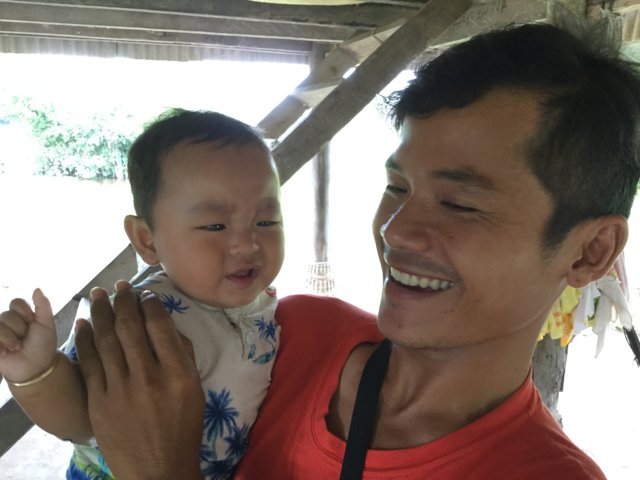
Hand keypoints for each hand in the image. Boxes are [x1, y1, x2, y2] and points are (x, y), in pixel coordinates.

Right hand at [0, 289, 56, 382]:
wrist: (36, 366)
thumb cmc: (43, 345)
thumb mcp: (47, 323)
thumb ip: (43, 305)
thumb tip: (37, 288)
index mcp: (21, 314)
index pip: (16, 302)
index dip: (25, 313)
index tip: (33, 323)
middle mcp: (7, 321)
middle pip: (7, 314)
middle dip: (20, 328)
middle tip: (25, 339)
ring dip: (11, 338)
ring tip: (17, 347)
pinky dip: (2, 343)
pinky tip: (6, 351)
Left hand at [75, 281, 204, 479]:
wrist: (157, 470)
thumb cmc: (182, 428)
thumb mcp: (195, 391)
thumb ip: (183, 356)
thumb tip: (166, 325)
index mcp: (178, 374)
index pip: (160, 328)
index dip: (150, 305)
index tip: (145, 294)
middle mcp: (149, 378)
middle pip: (130, 329)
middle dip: (123, 301)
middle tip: (119, 286)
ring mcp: (120, 391)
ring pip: (106, 341)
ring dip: (101, 313)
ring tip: (98, 295)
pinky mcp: (99, 403)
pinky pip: (89, 364)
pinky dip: (85, 340)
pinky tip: (84, 324)